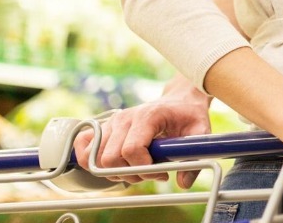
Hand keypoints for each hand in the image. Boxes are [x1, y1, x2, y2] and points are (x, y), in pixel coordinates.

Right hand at [73, 90, 211, 188]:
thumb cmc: (188, 115)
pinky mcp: (105, 127)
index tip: (160, 172)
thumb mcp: (199, 132)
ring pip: (97, 159)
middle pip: (111, 158)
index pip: (131, 150)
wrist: (179, 100)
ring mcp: (112, 122)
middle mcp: (124, 118)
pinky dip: (92, 161)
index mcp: (147, 116)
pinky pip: (83, 146)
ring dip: (115, 172)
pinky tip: (115, 165)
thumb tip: (183, 182)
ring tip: (136, 168)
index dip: (143, 168)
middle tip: (150, 172)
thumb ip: (193, 157)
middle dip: (130, 174)